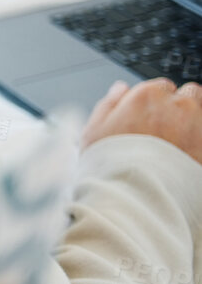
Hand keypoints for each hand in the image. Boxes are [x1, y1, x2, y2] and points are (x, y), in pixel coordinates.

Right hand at [82, 78, 201, 164]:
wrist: (138, 196)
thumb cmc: (113, 166)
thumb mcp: (93, 132)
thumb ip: (108, 104)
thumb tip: (120, 89)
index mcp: (146, 96)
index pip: (159, 87)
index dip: (153, 103)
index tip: (148, 119)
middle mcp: (176, 104)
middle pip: (187, 94)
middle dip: (179, 107)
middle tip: (166, 130)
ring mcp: (197, 123)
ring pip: (201, 109)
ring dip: (193, 120)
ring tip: (179, 142)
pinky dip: (198, 138)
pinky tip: (186, 153)